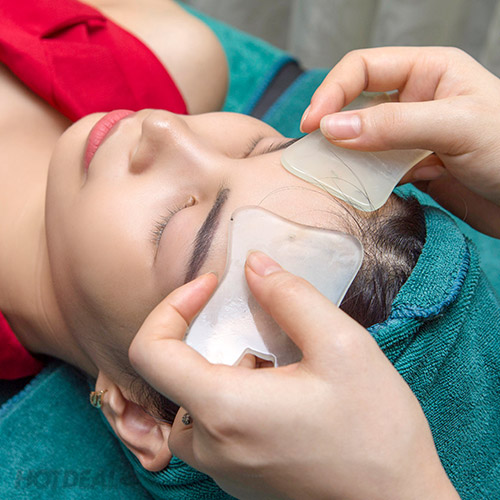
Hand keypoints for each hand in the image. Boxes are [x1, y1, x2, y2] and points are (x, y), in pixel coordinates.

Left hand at [129, 251, 458, 499]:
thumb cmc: (375, 430)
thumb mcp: (342, 345)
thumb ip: (290, 296)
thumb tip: (254, 264)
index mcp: (224, 410)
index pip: (150, 351)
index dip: (172, 307)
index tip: (210, 287)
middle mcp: (210, 446)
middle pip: (174, 372)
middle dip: (211, 335)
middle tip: (260, 327)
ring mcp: (222, 468)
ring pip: (194, 397)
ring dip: (225, 366)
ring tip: (279, 365)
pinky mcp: (239, 476)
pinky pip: (213, 423)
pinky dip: (234, 393)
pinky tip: (283, 394)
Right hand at [301, 47, 499, 237]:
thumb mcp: (455, 126)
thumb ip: (394, 126)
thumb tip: (333, 129)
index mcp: (429, 71)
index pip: (364, 68)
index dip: (333, 91)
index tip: (314, 123)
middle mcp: (416, 100)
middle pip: (357, 103)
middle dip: (333, 122)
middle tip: (312, 148)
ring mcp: (413, 136)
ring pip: (363, 139)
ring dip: (345, 154)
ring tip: (329, 171)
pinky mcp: (413, 167)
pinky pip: (376, 169)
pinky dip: (363, 178)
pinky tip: (357, 187)